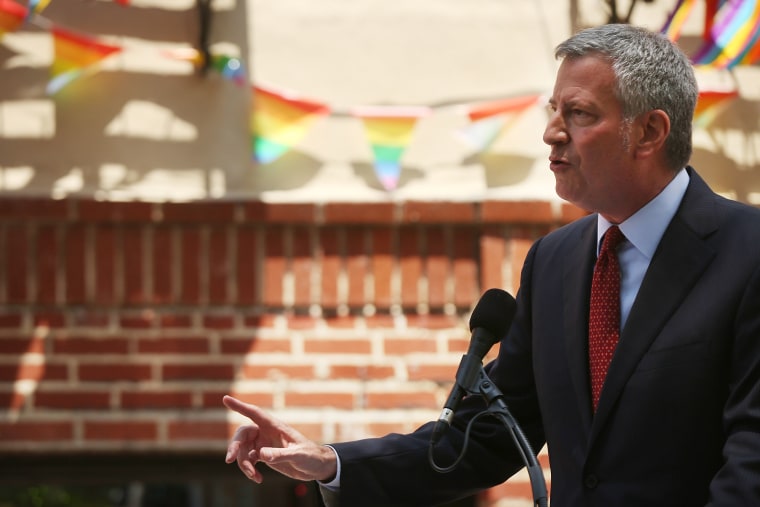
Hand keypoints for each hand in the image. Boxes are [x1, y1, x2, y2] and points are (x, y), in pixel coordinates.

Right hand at [223, 395, 337, 483]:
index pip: (255, 413)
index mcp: (275, 426)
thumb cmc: (311, 456)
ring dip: (244, 464)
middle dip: (234, 446)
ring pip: (243, 450)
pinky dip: (249, 470)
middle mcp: (267, 433)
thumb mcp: (298, 455)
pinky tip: (258, 478)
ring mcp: (264, 444)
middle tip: (229, 460)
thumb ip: (281, 454)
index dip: (239, 406)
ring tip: (254, 476)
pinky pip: (248, 460)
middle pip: (243, 435)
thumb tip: (261, 454)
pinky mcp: (264, 455)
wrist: (316, 467)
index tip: (225, 398)